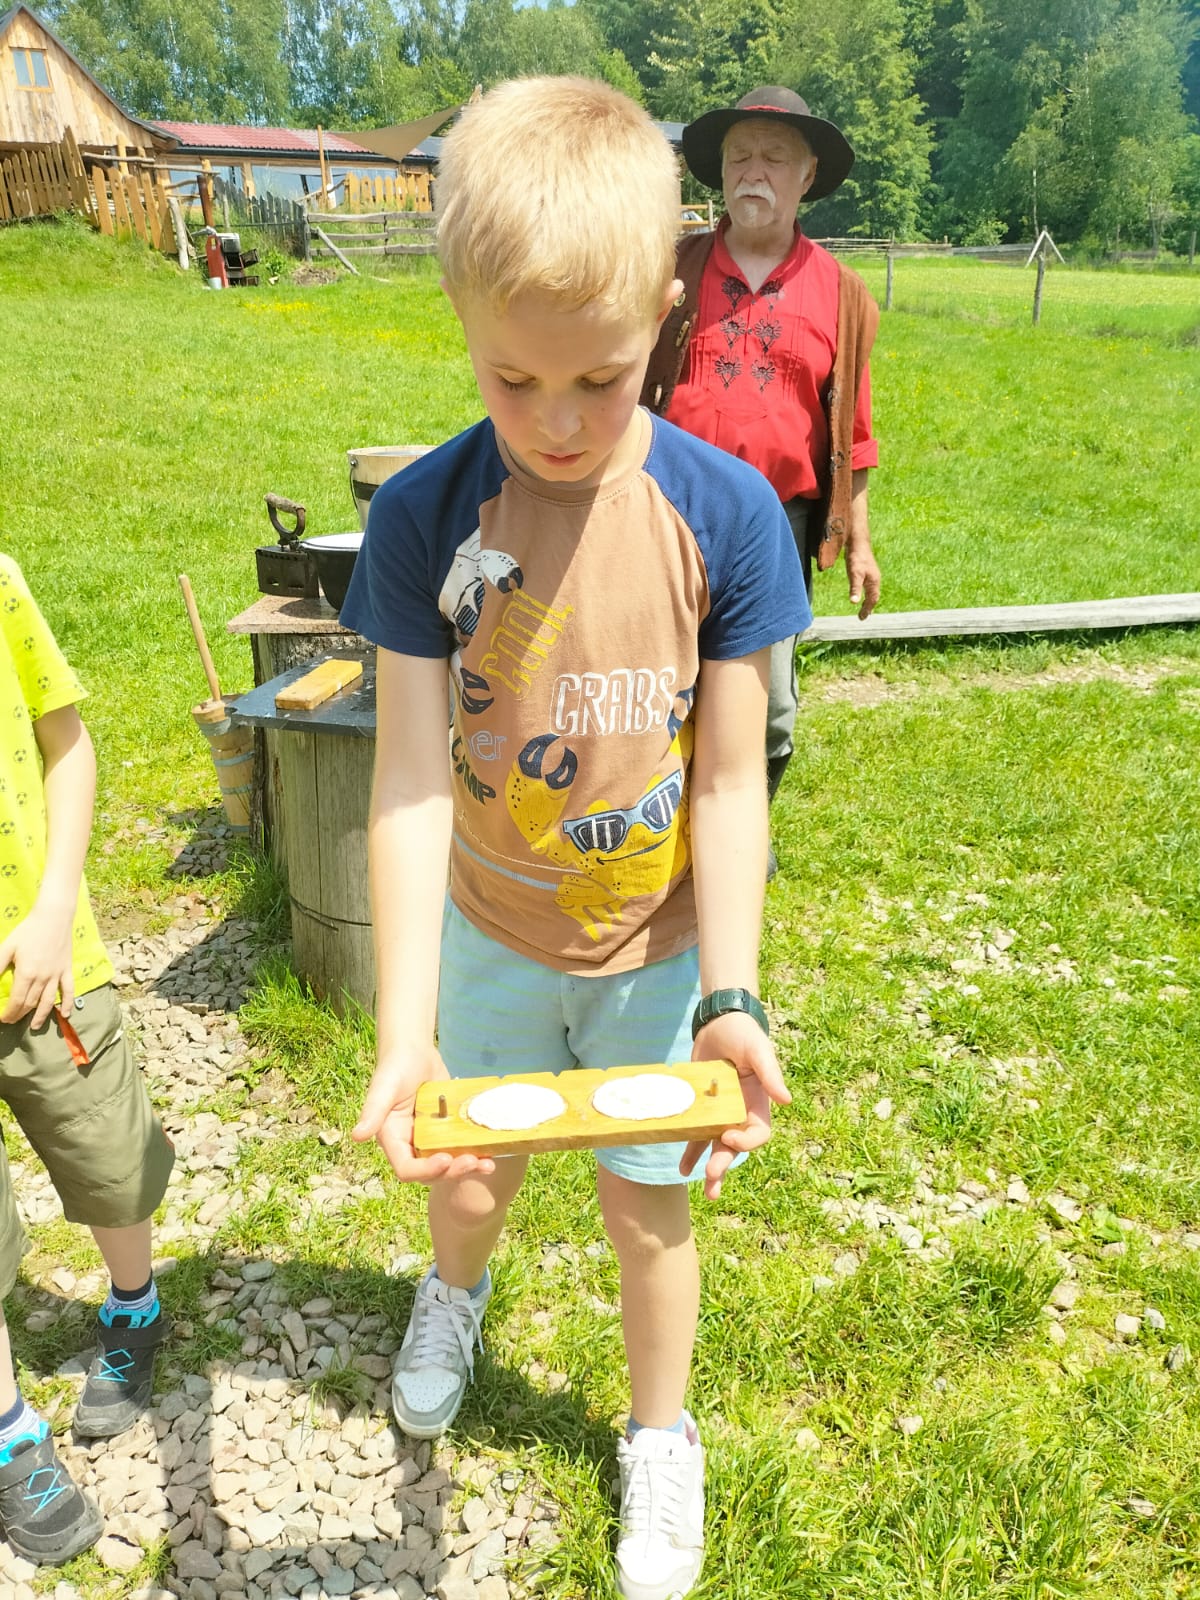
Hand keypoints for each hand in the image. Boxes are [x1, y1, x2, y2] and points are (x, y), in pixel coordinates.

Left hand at [0, 904, 74, 1026]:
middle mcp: (43, 978)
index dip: (9, 1012)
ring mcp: (57, 976)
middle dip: (19, 1014)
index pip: (16, 1000)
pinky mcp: (67, 971)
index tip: (3, 1018)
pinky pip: (69, 991)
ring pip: (48, 1001)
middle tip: (12, 1020)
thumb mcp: (7, 947)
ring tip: (33, 1026)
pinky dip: (68, 1004)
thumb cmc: (28, 931)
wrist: (53, 918)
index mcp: (26, 973)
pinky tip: (66, 1015)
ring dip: (41, 1016)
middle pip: (30, 1003)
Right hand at [352, 1042, 495, 1184]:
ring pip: (449, 1163)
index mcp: (392, 1140)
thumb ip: (373, 1111)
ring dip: (468, 1167)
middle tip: (473, 1162)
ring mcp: (430, 1139)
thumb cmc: (395, 1065)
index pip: (406, 1169)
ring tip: (488, 1165)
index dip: (425, 1171)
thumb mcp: (384, 1087)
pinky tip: (493, 1151)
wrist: (414, 1050)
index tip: (445, 1159)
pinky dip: (476, 1151)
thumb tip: (356, 1136)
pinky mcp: (447, 1131)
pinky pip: (460, 1147)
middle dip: (452, 1172)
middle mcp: (410, 1145)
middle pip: (431, 1173)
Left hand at [681, 1010, 790, 1199]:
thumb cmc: (744, 1034)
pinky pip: (695, 1134)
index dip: (746, 1142)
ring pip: (715, 1146)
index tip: (727, 1137)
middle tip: (711, 1180)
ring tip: (705, 1189)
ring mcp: (719, 1113)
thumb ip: (770, 1073)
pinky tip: (683, 1169)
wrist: (719, 1023)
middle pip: (734, 1146)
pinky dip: (690, 1151)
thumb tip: (786, 1101)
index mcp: (759, 1103)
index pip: (758, 1133)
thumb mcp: (758, 1050)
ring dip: (710, 1167)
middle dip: (724, 1165)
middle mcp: (740, 1113)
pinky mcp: (701, 1109)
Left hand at [845, 539, 880, 619]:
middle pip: (874, 596)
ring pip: (871, 591)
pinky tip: (860, 592)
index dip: (867, 609)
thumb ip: (855, 588)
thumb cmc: (856, 558)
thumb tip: (854, 602)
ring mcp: (871, 574)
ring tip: (864, 608)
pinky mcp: (866, 570)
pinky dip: (865, 592)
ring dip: (868, 600)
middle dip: (869, 607)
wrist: (858, 542)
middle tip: (863, 616)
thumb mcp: (854, 574)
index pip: (872, 599)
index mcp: (874, 582)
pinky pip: (868, 585)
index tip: (862, 618)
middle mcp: (875, 579)